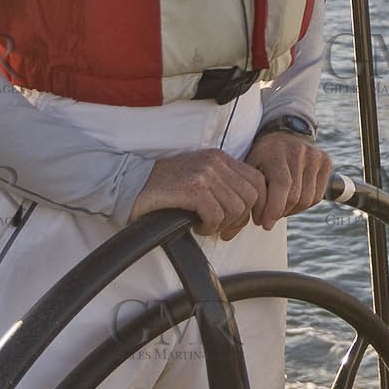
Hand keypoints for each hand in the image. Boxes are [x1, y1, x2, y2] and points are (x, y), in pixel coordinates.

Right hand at [129, 149, 266, 239]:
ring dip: (222, 224)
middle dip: (240, 219)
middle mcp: (215, 162)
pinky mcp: (192, 188)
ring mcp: (204, 173)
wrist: (131, 184)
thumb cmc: (166, 188)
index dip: (257, 205)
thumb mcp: (200, 179)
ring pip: (235, 208)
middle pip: (250, 197)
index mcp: (220, 158)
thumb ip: (224, 187)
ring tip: (205, 225)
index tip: (243, 221)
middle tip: (222, 229)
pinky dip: (209, 226)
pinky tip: (196, 226)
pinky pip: (216, 214)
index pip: (258, 181)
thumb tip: (248, 213)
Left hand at [245, 132, 334, 230]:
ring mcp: (315, 156)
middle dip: (281, 213)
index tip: (265, 223)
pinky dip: (305, 205)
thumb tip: (256, 221)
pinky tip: (293, 201)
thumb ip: (254, 192)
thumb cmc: (263, 156)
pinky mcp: (326, 161)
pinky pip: (318, 195)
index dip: (274, 209)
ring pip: (308, 199)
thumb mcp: (250, 168)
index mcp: (277, 152)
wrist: (284, 133)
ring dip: (293, 211)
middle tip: (269, 218)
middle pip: (296, 196)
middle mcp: (299, 151)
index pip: (282, 186)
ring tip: (280, 209)